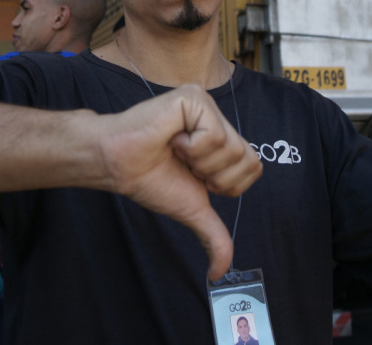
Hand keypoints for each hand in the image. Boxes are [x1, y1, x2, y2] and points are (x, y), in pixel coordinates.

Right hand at [94, 84, 261, 279]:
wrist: (118, 164)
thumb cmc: (150, 179)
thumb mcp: (193, 210)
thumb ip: (214, 237)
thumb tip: (219, 273)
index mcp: (223, 139)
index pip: (253, 167)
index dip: (224, 182)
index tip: (194, 175)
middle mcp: (218, 118)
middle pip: (247, 158)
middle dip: (213, 173)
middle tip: (184, 163)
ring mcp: (206, 105)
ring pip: (231, 147)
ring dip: (198, 160)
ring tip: (175, 149)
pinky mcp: (192, 97)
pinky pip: (212, 135)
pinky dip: (189, 147)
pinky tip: (170, 138)